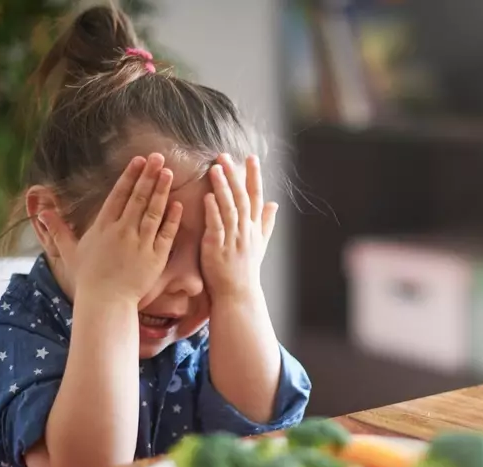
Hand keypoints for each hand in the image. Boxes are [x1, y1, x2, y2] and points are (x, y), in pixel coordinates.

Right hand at [42, 153, 182, 303]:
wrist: (106, 302)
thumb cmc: (88, 279)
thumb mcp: (70, 252)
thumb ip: (58, 230)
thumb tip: (41, 212)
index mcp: (103, 226)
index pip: (119, 195)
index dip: (130, 176)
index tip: (139, 160)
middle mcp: (122, 231)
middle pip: (138, 198)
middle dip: (148, 176)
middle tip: (159, 157)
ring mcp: (140, 243)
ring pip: (153, 211)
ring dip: (161, 191)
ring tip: (169, 173)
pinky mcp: (156, 257)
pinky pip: (166, 234)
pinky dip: (172, 219)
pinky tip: (178, 204)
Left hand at [200, 153, 277, 300]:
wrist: (238, 294)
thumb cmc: (246, 269)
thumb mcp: (260, 244)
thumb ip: (266, 222)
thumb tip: (275, 204)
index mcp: (254, 228)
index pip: (256, 197)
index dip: (254, 176)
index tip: (251, 158)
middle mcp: (246, 231)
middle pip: (242, 198)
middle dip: (235, 176)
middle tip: (225, 156)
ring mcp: (232, 239)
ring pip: (229, 208)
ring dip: (222, 188)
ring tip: (215, 169)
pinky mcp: (217, 248)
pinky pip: (216, 226)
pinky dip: (213, 211)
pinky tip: (207, 196)